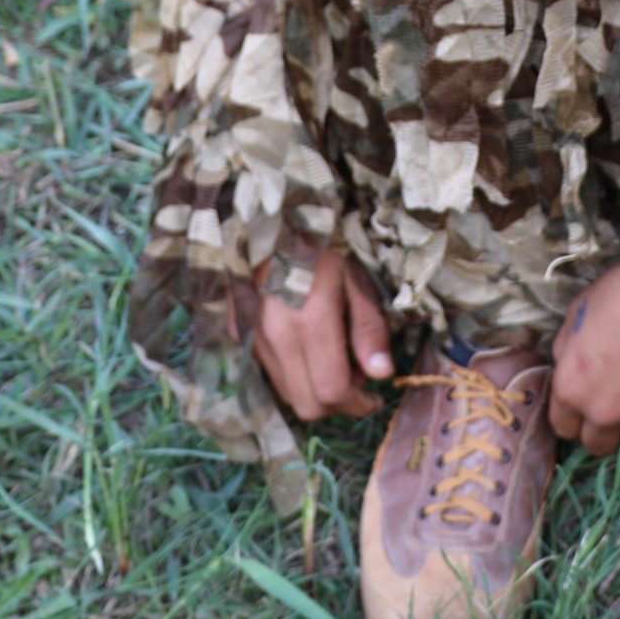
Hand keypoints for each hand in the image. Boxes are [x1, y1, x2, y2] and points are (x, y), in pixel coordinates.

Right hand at [252, 248, 393, 420]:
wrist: (267, 214)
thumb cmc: (321, 241)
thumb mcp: (356, 276)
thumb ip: (368, 328)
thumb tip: (381, 375)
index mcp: (309, 322)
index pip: (332, 390)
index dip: (358, 403)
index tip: (375, 397)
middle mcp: (274, 336)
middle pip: (306, 404)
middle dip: (336, 404)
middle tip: (357, 379)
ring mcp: (251, 335)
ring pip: (284, 391)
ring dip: (312, 389)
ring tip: (332, 357)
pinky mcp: (238, 330)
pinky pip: (267, 369)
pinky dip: (290, 370)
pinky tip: (304, 344)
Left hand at [548, 225, 619, 454]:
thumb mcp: (577, 313)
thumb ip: (567, 350)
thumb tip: (567, 365)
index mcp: (572, 389)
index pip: (563, 427)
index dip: (573, 417)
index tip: (585, 406)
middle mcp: (605, 413)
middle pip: (598, 445)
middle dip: (604, 430)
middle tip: (618, 404)